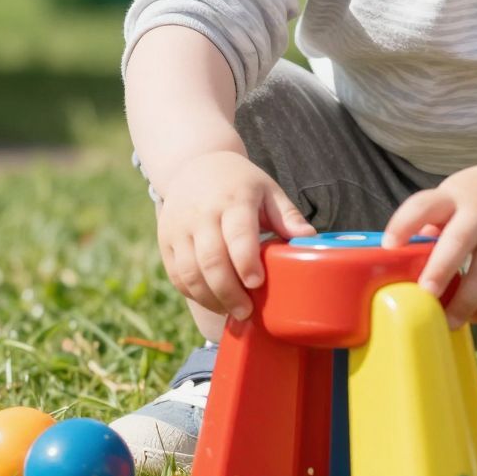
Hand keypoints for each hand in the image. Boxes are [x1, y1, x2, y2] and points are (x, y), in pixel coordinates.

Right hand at [154, 150, 314, 321]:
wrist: (195, 163)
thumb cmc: (241, 183)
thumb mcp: (268, 190)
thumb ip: (288, 216)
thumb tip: (310, 239)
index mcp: (233, 199)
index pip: (238, 235)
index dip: (246, 263)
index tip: (257, 283)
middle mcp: (202, 213)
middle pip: (212, 260)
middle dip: (229, 292)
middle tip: (246, 311)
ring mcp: (180, 227)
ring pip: (190, 272)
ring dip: (210, 298)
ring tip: (230, 311)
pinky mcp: (165, 239)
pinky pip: (176, 274)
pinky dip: (193, 293)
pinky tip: (212, 300)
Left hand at [382, 159, 476, 328]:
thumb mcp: (455, 196)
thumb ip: (432, 224)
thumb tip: (404, 262)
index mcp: (455, 196)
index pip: (425, 205)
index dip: (406, 223)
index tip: (389, 245)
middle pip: (459, 241)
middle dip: (440, 270)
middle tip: (425, 295)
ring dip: (465, 302)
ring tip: (448, 322)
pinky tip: (474, 317)